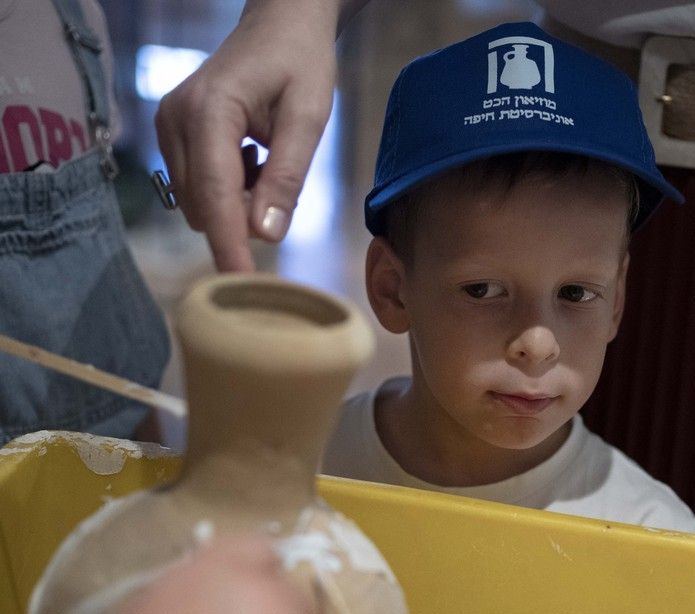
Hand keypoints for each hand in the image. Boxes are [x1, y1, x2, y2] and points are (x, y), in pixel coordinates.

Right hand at [154, 0, 339, 270]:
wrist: (279, 27)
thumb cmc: (300, 64)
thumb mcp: (308, 118)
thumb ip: (287, 177)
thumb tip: (264, 236)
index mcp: (208, 111)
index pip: (215, 193)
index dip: (229, 244)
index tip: (241, 285)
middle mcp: (175, 120)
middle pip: (203, 204)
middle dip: (241, 218)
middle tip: (282, 185)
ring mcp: (167, 127)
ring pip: (199, 202)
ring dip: (237, 203)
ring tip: (267, 160)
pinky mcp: (171, 135)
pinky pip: (197, 188)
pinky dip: (228, 190)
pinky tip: (251, 158)